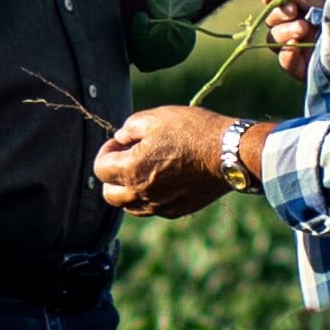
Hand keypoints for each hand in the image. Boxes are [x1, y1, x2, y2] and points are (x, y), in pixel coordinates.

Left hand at [96, 107, 251, 216]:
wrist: (230, 153)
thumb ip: (129, 128)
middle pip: (110, 194)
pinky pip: (153, 209)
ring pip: (130, 206)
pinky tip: (164, 179)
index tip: (121, 142)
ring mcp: (160, 206)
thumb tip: (121, 138)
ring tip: (145, 169)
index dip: (107, 151)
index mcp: (131, 170)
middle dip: (113, 175)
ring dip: (129, 189)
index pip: (100, 168)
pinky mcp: (177, 211)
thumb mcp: (156, 118)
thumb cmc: (193, 131)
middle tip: (128, 157)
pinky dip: (150, 197)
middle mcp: (142, 194)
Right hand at [262, 0, 324, 72]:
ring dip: (284, 31)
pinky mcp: (306, 68)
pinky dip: (286, 54)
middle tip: (295, 11)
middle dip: (279, 13)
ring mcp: (302, 47)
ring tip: (304, 28)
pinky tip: (294, 48)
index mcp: (305, 7)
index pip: (276, 1)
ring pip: (274, 40)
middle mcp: (300, 26)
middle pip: (271, 20)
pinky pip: (285, 62)